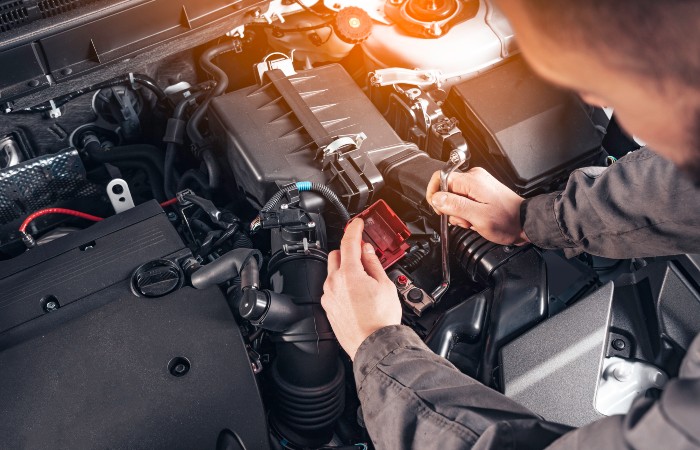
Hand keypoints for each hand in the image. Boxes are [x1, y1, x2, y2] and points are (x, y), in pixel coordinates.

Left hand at [321, 219, 401, 359]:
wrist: (373, 345)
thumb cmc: (381, 320)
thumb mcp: (385, 285)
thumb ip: (374, 263)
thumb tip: (368, 250)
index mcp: (349, 274)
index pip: (348, 242)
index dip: (354, 229)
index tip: (357, 223)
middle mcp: (334, 283)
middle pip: (336, 255)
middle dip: (348, 251)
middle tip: (363, 255)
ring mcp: (328, 296)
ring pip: (332, 272)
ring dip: (344, 269)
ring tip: (362, 279)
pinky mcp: (328, 308)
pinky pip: (331, 288)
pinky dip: (341, 285)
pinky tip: (355, 293)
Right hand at [426, 167, 528, 245]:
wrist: (524, 223)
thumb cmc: (507, 220)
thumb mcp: (478, 217)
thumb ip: (455, 206)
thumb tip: (436, 198)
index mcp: (472, 181)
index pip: (440, 178)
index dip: (435, 195)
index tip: (438, 209)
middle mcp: (474, 178)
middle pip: (447, 190)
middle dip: (451, 208)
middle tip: (463, 220)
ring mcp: (478, 184)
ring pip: (455, 197)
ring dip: (459, 213)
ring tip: (472, 221)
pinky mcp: (481, 191)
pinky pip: (464, 200)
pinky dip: (466, 212)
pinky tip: (475, 219)